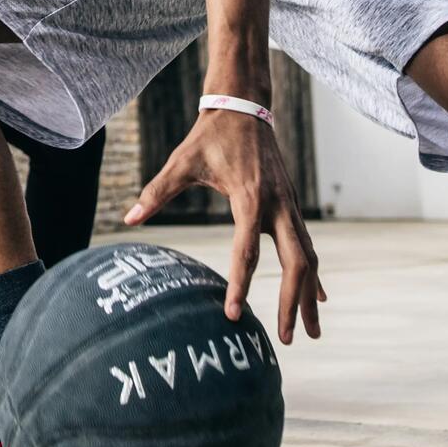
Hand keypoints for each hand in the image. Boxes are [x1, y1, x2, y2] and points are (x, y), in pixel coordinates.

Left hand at [125, 109, 326, 344]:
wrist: (243, 106)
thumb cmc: (210, 135)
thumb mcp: (181, 161)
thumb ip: (158, 191)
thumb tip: (128, 219)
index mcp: (250, 197)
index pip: (247, 250)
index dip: (241, 284)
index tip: (234, 314)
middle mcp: (277, 204)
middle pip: (295, 262)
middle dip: (291, 303)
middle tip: (286, 340)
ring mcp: (289, 205)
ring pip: (308, 257)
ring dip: (309, 295)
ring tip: (312, 332)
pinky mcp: (291, 204)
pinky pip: (308, 245)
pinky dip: (313, 273)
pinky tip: (318, 298)